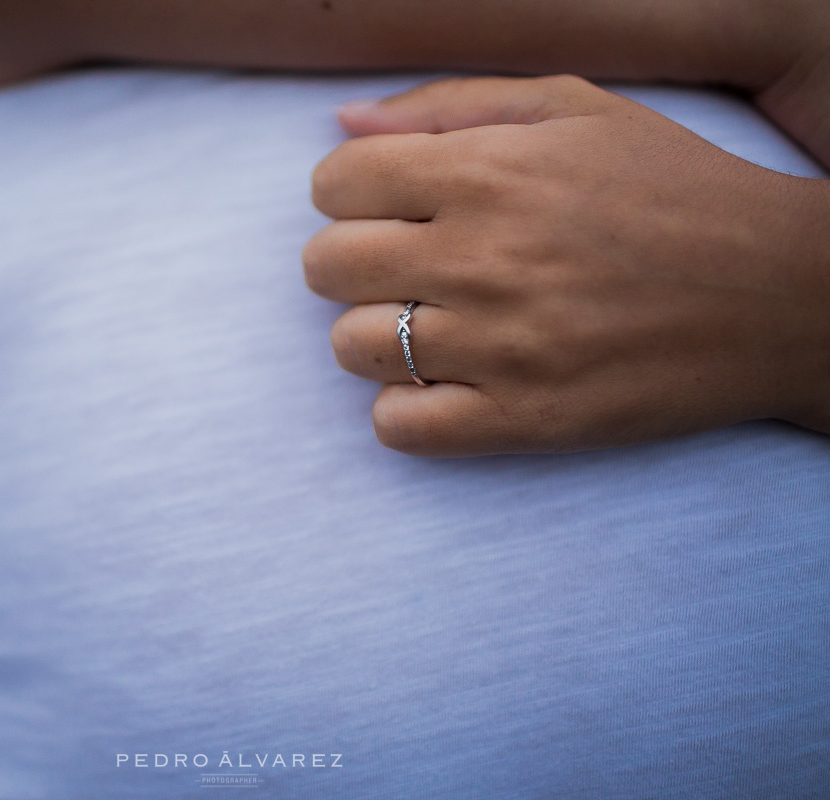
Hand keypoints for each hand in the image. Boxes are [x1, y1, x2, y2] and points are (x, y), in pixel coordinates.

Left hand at [304, 75, 829, 455]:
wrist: (782, 294)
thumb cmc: (674, 190)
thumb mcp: (575, 108)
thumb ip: (448, 105)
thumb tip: (343, 124)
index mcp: (490, 171)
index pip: (336, 184)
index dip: (349, 194)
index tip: (387, 206)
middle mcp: (484, 258)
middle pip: (327, 268)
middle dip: (352, 262)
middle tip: (406, 265)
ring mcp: (502, 347)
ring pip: (351, 350)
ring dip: (377, 335)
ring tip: (433, 323)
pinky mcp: (525, 420)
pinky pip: (397, 428)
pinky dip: (404, 409)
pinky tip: (447, 381)